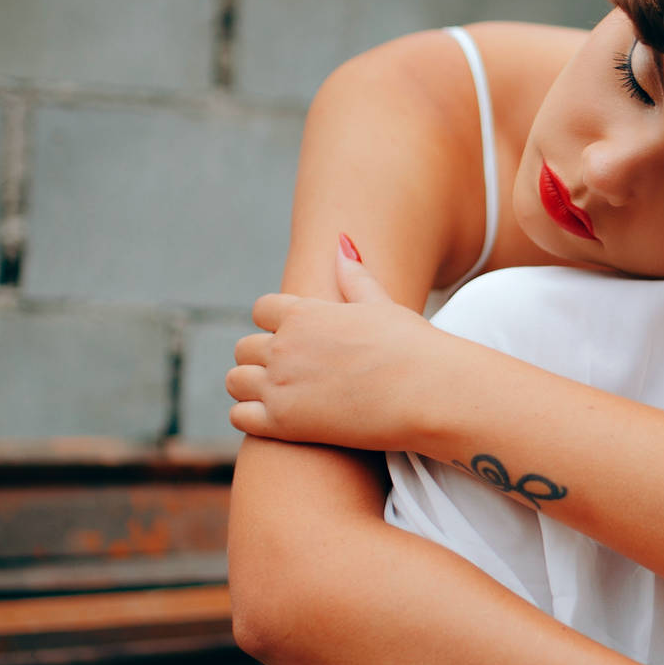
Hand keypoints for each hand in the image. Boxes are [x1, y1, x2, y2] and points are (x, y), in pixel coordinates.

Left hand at [226, 241, 449, 451]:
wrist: (428, 394)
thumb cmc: (414, 348)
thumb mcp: (382, 305)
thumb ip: (354, 277)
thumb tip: (342, 241)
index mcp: (304, 313)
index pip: (261, 310)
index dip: (273, 325)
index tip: (291, 339)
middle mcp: (285, 345)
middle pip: (244, 347)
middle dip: (260, 359)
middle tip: (289, 374)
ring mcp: (280, 384)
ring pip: (235, 381)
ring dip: (250, 388)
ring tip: (278, 397)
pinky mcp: (283, 422)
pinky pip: (240, 417)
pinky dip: (251, 418)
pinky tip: (278, 420)